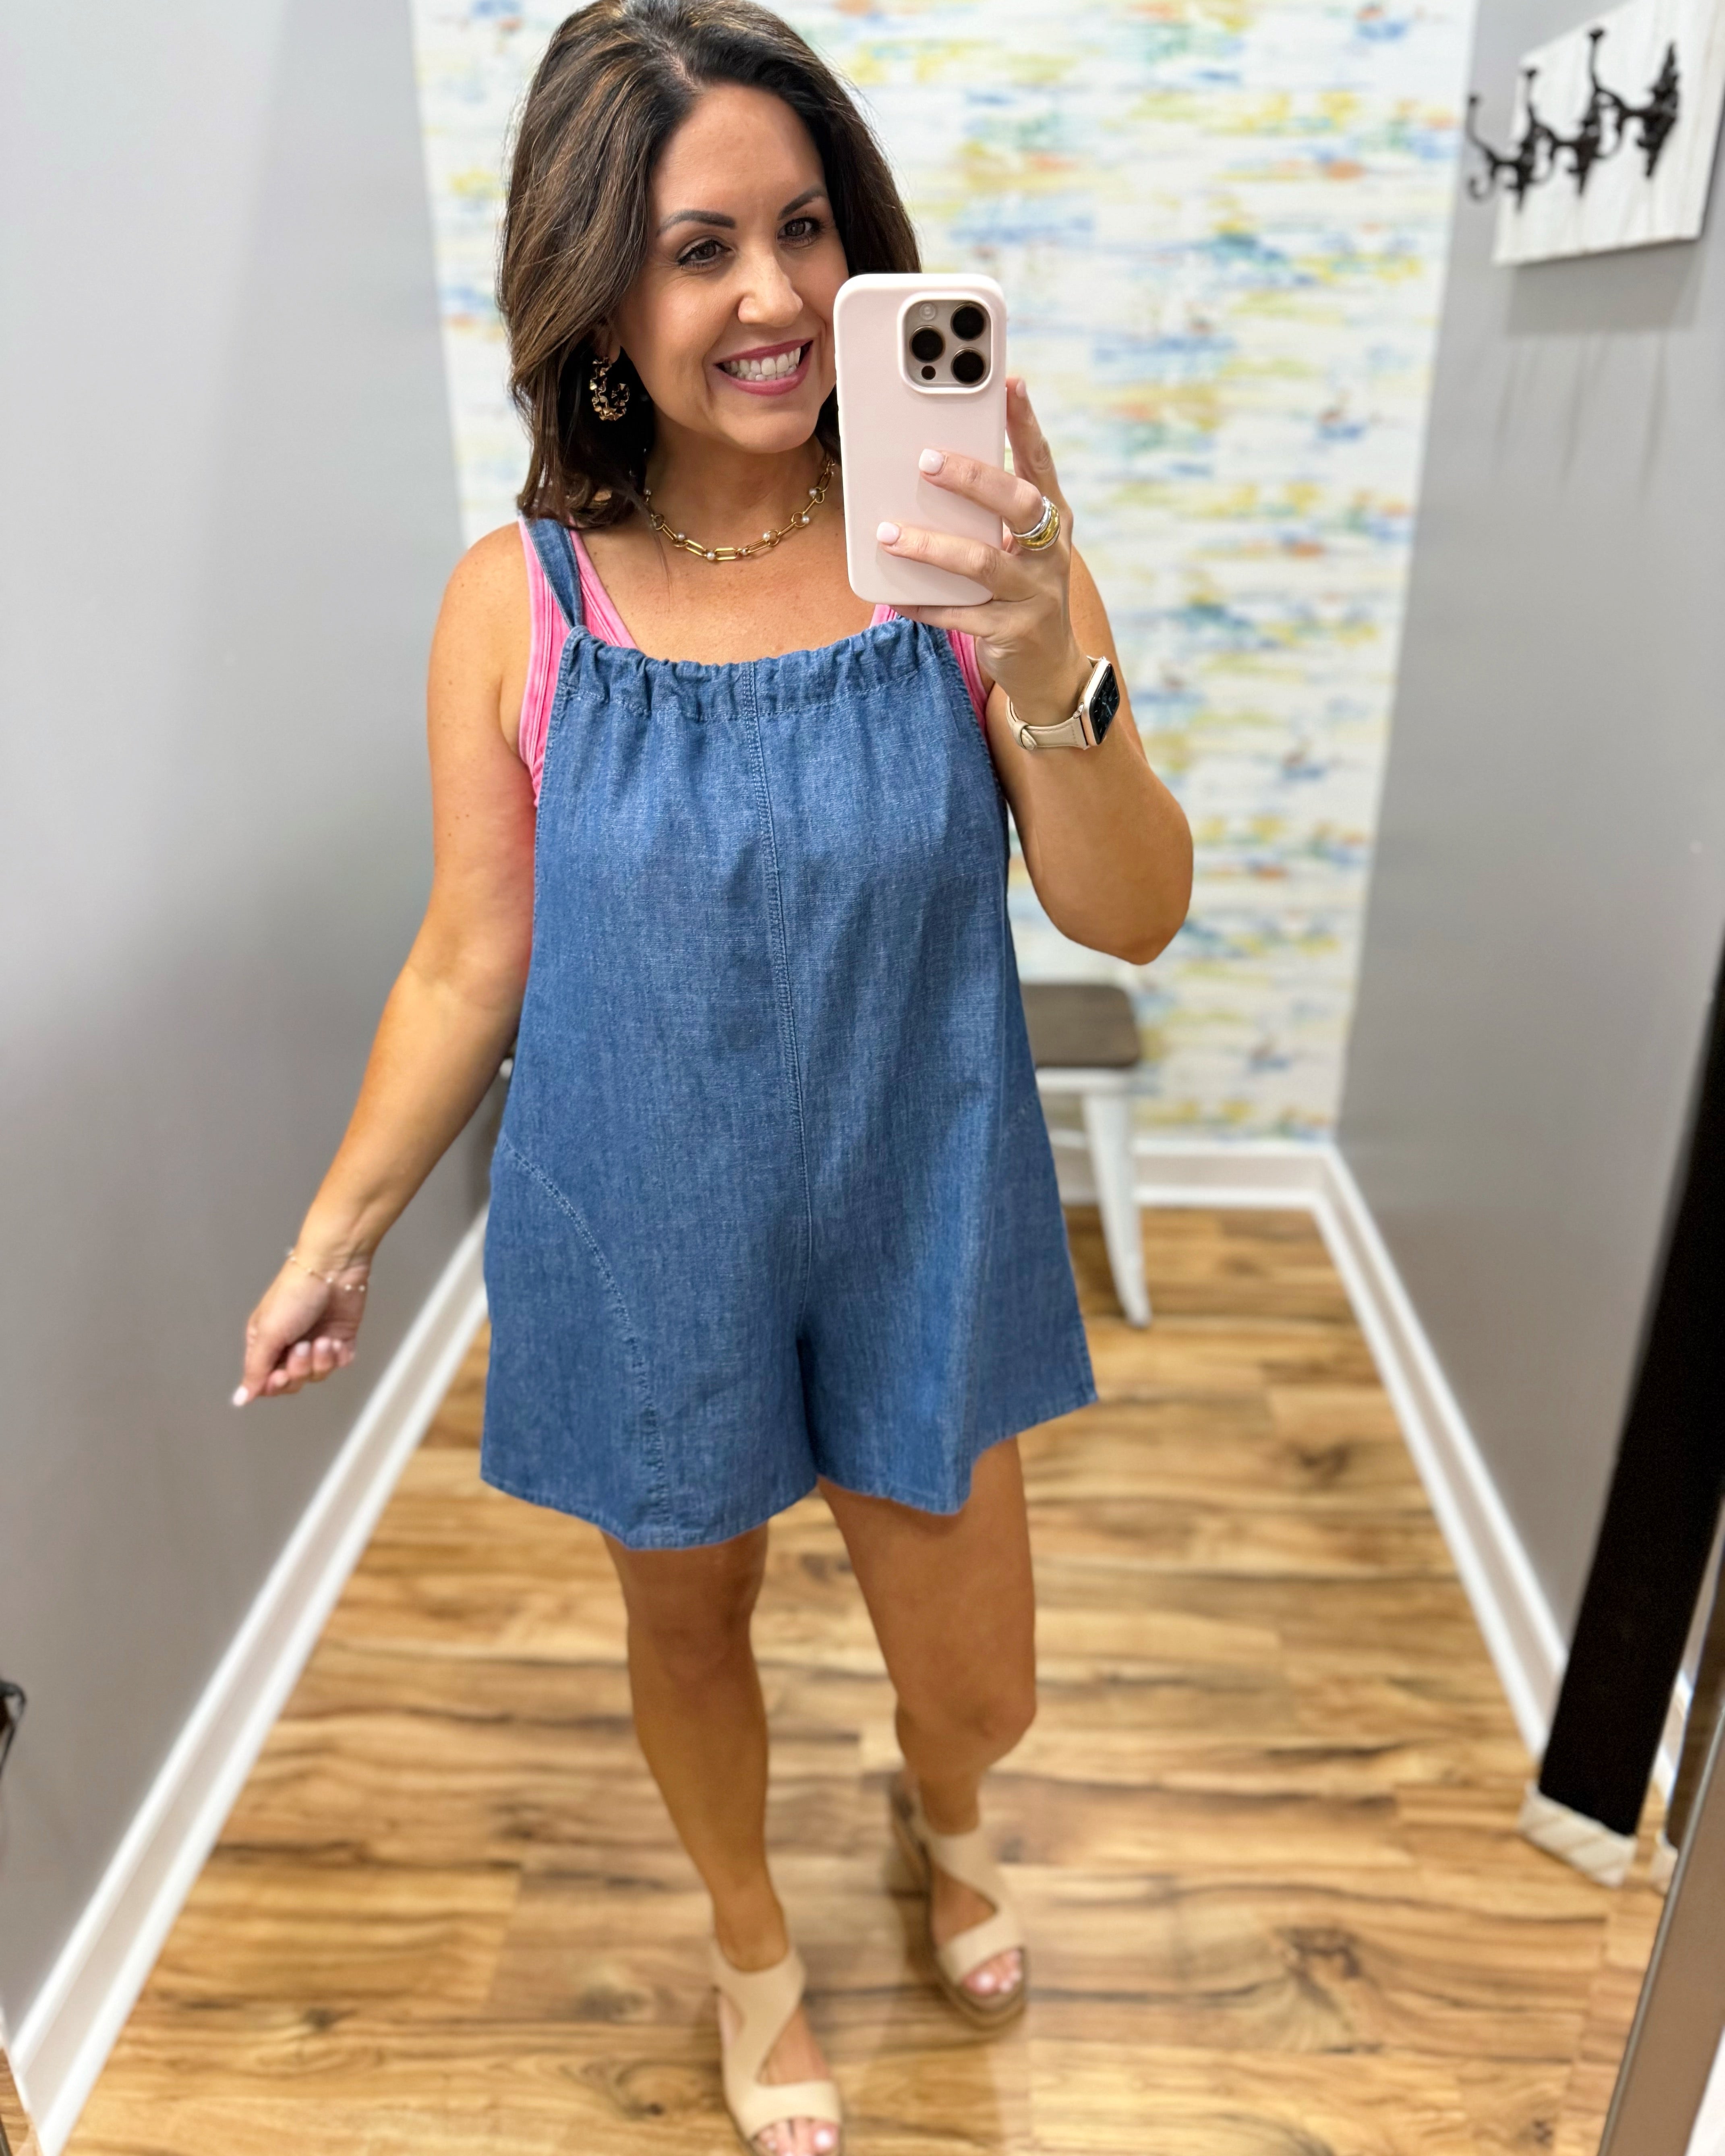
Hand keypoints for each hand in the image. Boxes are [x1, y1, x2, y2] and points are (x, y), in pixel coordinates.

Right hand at [233, 1253, 368, 1404]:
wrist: (333, 1269)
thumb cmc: (295, 1294)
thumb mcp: (268, 1333)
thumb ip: (255, 1369)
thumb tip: (240, 1399)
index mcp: (265, 1344)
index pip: (266, 1382)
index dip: (275, 1384)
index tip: (281, 1374)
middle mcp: (289, 1346)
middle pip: (293, 1382)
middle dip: (300, 1368)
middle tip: (304, 1346)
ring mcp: (316, 1343)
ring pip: (317, 1375)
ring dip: (321, 1360)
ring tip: (323, 1339)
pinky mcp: (340, 1339)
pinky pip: (340, 1364)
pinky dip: (339, 1356)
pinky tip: (337, 1339)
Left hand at [877, 375, 1087, 725]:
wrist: (1049, 668)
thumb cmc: (1022, 592)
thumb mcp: (1017, 548)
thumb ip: (989, 514)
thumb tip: (931, 467)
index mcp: (1054, 521)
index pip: (1042, 463)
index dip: (1027, 423)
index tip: (1009, 383)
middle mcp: (1051, 553)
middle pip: (1019, 504)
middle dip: (974, 479)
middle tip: (927, 461)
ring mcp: (1035, 594)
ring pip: (982, 562)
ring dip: (932, 546)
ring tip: (889, 534)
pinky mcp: (1012, 633)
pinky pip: (959, 614)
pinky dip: (923, 603)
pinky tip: (894, 593)